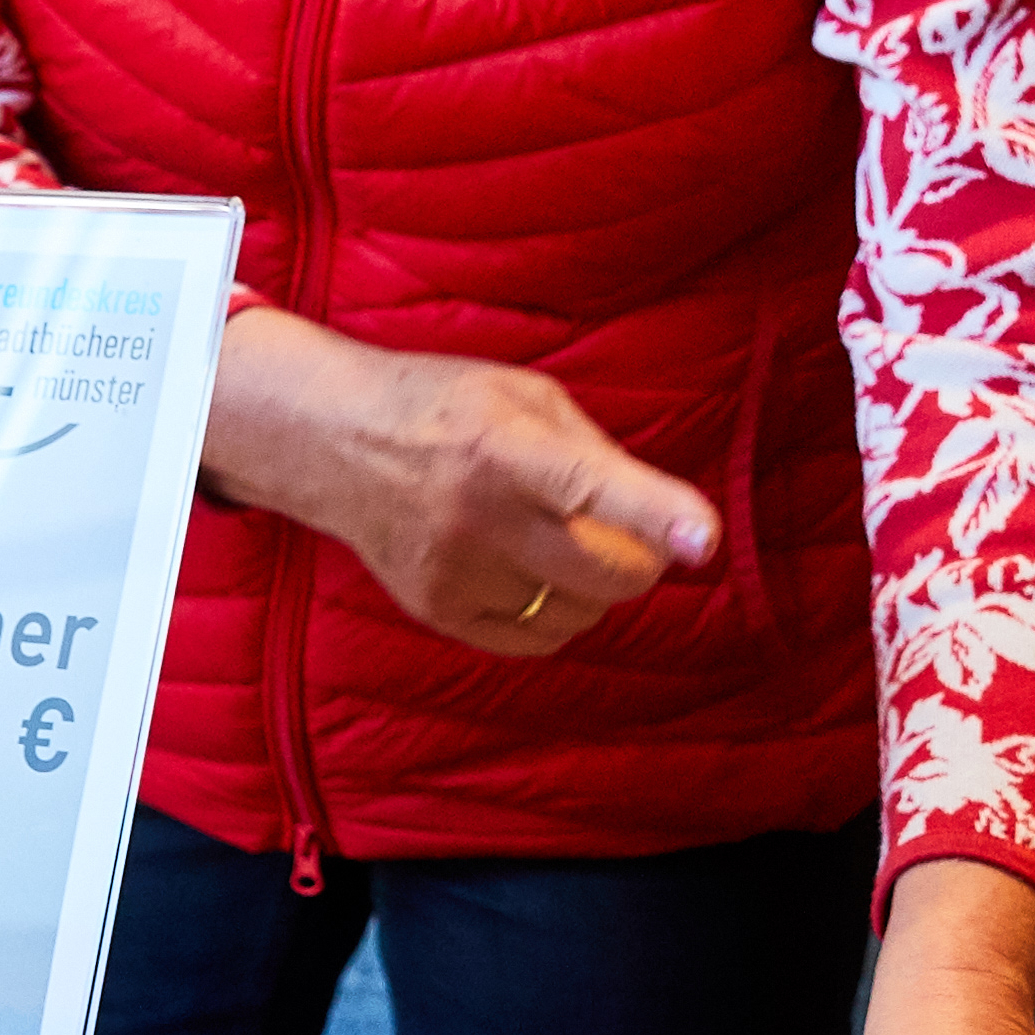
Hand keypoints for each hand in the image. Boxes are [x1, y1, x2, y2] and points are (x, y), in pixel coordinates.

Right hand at [204, 307, 718, 653]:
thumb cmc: (443, 405)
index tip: (703, 539)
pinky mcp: (435, 609)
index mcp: (503, 445)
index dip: (656, 513)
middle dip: (642, 562)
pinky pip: (534, 638)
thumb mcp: (524, 395)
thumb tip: (661, 514)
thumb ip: (593, 451)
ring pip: (577, 612)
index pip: (591, 486)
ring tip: (557, 540)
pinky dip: (554, 614)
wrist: (331, 439)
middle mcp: (476, 514)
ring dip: (592, 587)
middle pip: (603, 574)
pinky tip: (532, 572)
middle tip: (639, 539)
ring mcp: (452, 571)